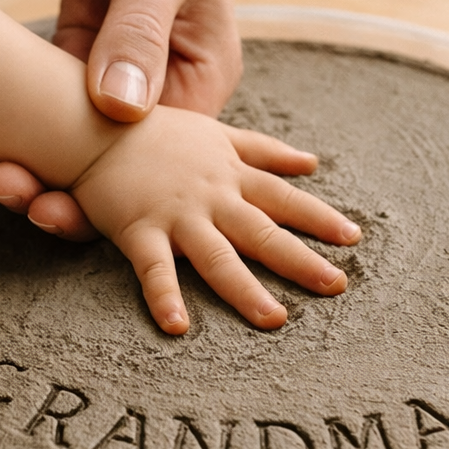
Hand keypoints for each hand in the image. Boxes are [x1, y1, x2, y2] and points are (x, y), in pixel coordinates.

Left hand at [0, 0, 240, 233]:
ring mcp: (120, 79)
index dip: (108, 193)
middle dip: (55, 184)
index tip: (51, 205)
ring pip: (72, 140)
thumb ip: (139, 37)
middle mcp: (165, 92)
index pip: (161, 164)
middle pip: (111, 163)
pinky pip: (46, 102)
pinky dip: (12, 121)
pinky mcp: (81, 57)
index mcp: (203, 83)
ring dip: (26, 158)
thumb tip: (118, 110)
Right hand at [70, 107, 361, 334]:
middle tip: (337, 286)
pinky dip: (165, 296)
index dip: (318, 217)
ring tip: (276, 320)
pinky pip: (154, 268)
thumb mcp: (219, 135)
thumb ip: (265, 152)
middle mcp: (211, 196)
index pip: (283, 198)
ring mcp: (176, 213)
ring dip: (247, 289)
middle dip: (301, 260)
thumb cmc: (158, 133)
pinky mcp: (139, 228)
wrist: (96, 122)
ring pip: (218, 256)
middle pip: (263, 232)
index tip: (352, 237)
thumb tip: (311, 163)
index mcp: (231, 174)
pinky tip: (179, 326)